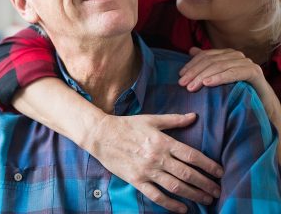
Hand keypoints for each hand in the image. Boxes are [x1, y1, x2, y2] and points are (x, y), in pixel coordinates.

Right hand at [87, 113, 222, 212]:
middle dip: (205, 184)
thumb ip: (174, 120)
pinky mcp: (136, 180)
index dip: (208, 165)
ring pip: (176, 187)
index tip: (220, 172)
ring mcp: (147, 170)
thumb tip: (194, 116)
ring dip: (194, 195)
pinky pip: (157, 195)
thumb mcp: (150, 119)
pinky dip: (171, 204)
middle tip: (218, 191)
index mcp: (163, 141)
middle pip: (188, 174)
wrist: (101, 135)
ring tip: (206, 200)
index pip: (191, 156)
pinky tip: (183, 209)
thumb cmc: (126, 125)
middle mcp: (157, 157)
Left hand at [178, 47, 263, 91]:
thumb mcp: (219, 76)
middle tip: (183, 83)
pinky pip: (233, 73)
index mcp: (226, 54)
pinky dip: (219, 78)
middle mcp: (236, 55)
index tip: (180, 76)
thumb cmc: (238, 89)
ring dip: (203, 76)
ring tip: (192, 86)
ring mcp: (245, 62)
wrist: (263, 103)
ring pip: (219, 66)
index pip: (205, 55)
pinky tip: (207, 84)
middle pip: (210, 61)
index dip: (191, 65)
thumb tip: (191, 50)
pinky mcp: (253, 72)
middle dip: (194, 72)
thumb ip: (207, 62)